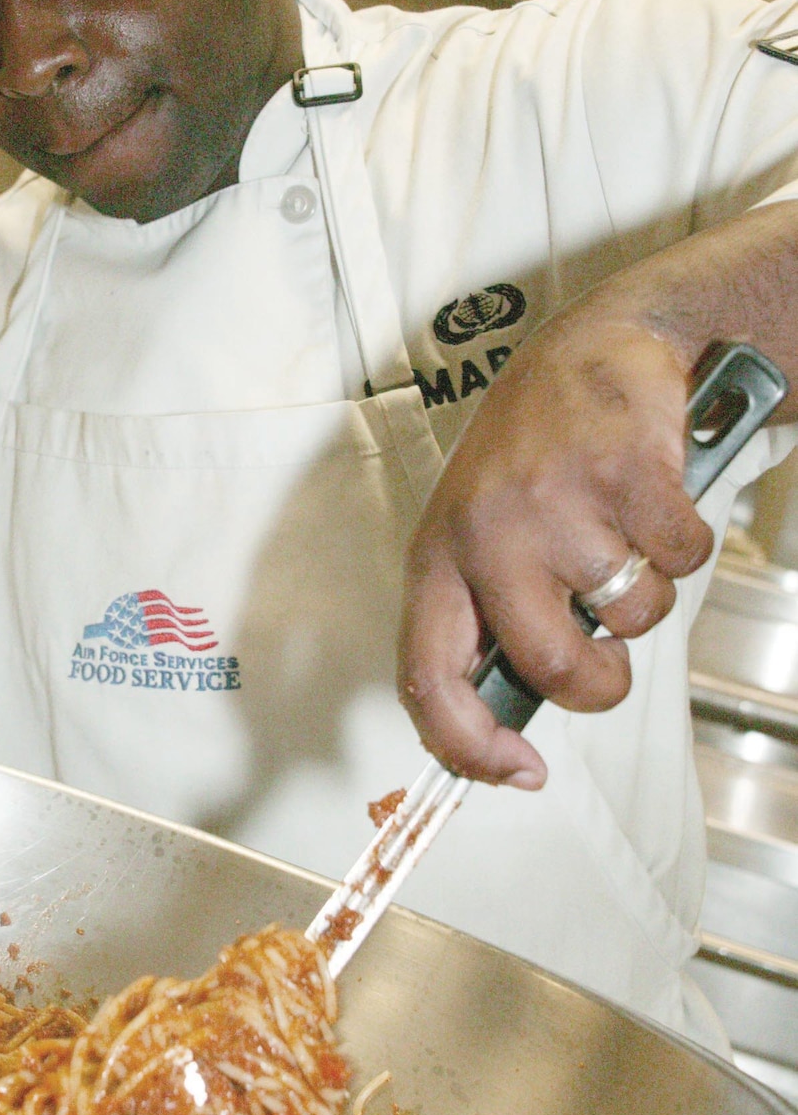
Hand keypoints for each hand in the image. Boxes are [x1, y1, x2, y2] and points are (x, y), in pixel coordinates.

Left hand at [397, 313, 713, 787]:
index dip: (468, 744)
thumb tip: (506, 717)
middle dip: (598, 682)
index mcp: (440, 553)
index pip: (428, 675)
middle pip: (551, 665)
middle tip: (608, 658)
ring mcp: (556, 500)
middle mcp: (487, 530)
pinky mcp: (625, 473)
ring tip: (622, 535)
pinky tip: (655, 500)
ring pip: (632, 616)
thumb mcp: (480, 527)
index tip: (516, 769)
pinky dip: (685, 543)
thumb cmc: (535, 449)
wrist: (597, 344)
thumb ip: (488, 609)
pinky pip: (681, 560)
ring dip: (646, 592)